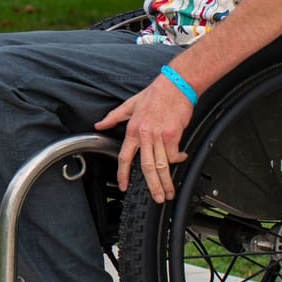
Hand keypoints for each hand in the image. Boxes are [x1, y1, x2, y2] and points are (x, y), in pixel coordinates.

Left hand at [96, 75, 194, 200]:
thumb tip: (100, 124)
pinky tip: (181, 159)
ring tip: (170, 191)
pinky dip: (178, 159)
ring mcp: (159, 135)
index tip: (124, 186)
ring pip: (161, 165)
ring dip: (166, 181)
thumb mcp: (130, 103)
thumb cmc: (156, 93)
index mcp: (133, 129)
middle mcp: (145, 134)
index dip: (123, 174)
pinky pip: (175, 154)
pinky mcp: (173, 134)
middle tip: (156, 197)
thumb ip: (114, 116)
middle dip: (152, 186)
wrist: (176, 84)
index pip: (125, 157)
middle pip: (146, 167)